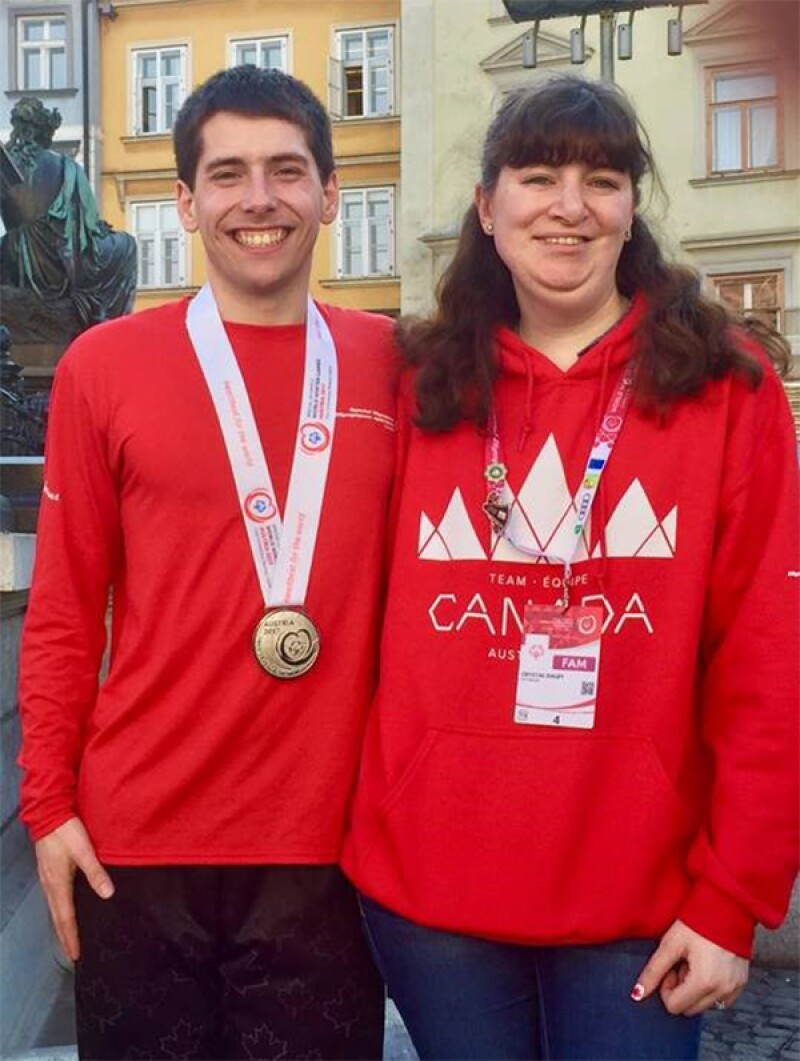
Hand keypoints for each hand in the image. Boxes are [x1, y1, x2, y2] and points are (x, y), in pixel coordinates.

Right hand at [34, 816, 113, 961]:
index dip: (71, 937)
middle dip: (65, 936)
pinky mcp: (48, 871)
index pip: (65, 918)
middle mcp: (49, 885)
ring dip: (62, 925)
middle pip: (57, 917)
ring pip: (54, 908)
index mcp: (58, 884)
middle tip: (73, 953)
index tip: (75, 955)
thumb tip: (108, 894)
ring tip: (69, 937)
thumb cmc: (66, 832)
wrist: (48, 813)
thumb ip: (96, 872)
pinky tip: (66, 910)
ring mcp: (47, 878)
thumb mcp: (84, 851)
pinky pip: (54, 898)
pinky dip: (59, 911)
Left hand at [631, 920, 748, 1015]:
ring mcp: (735, 988)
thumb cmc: (697, 921)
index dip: (666, 987)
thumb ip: (653, 970)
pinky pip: (721, 999)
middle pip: (690, 1009)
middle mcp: (722, 990)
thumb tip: (637, 994)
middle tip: (681, 963)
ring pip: (704, 1005)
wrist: (726, 905)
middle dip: (680, 989)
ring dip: (695, 989)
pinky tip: (707, 965)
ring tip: (695, 962)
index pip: (675, 1006)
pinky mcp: (742, 984)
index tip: (670, 966)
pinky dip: (710, 988)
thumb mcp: (671, 943)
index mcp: (704, 982)